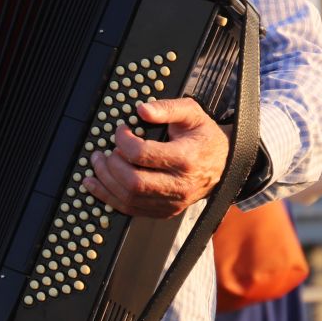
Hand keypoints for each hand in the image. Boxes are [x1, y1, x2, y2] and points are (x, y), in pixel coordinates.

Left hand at [84, 98, 228, 218]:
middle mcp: (179, 186)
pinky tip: (96, 185)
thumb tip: (141, 110)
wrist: (224, 164)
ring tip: (96, 164)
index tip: (120, 130)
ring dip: (105, 182)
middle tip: (102, 152)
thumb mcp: (191, 113)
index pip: (142, 154)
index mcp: (185, 159)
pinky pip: (132, 210)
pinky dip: (109, 198)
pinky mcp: (165, 212)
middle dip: (110, 166)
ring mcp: (172, 203)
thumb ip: (167, 108)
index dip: (123, 140)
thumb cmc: (204, 137)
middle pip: (133, 182)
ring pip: (129, 199)